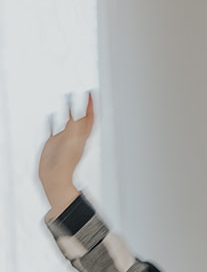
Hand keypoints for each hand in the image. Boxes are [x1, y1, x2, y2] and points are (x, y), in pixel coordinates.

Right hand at [39, 92, 93, 218]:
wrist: (55, 178)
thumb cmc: (65, 163)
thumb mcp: (72, 140)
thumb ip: (75, 126)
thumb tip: (79, 112)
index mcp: (82, 136)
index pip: (90, 117)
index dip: (91, 105)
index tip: (91, 93)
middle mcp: (75, 136)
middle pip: (82, 118)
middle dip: (83, 105)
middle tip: (83, 93)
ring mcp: (64, 139)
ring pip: (68, 121)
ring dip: (68, 109)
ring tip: (67, 98)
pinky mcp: (53, 143)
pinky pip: (53, 128)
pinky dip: (52, 120)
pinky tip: (50, 114)